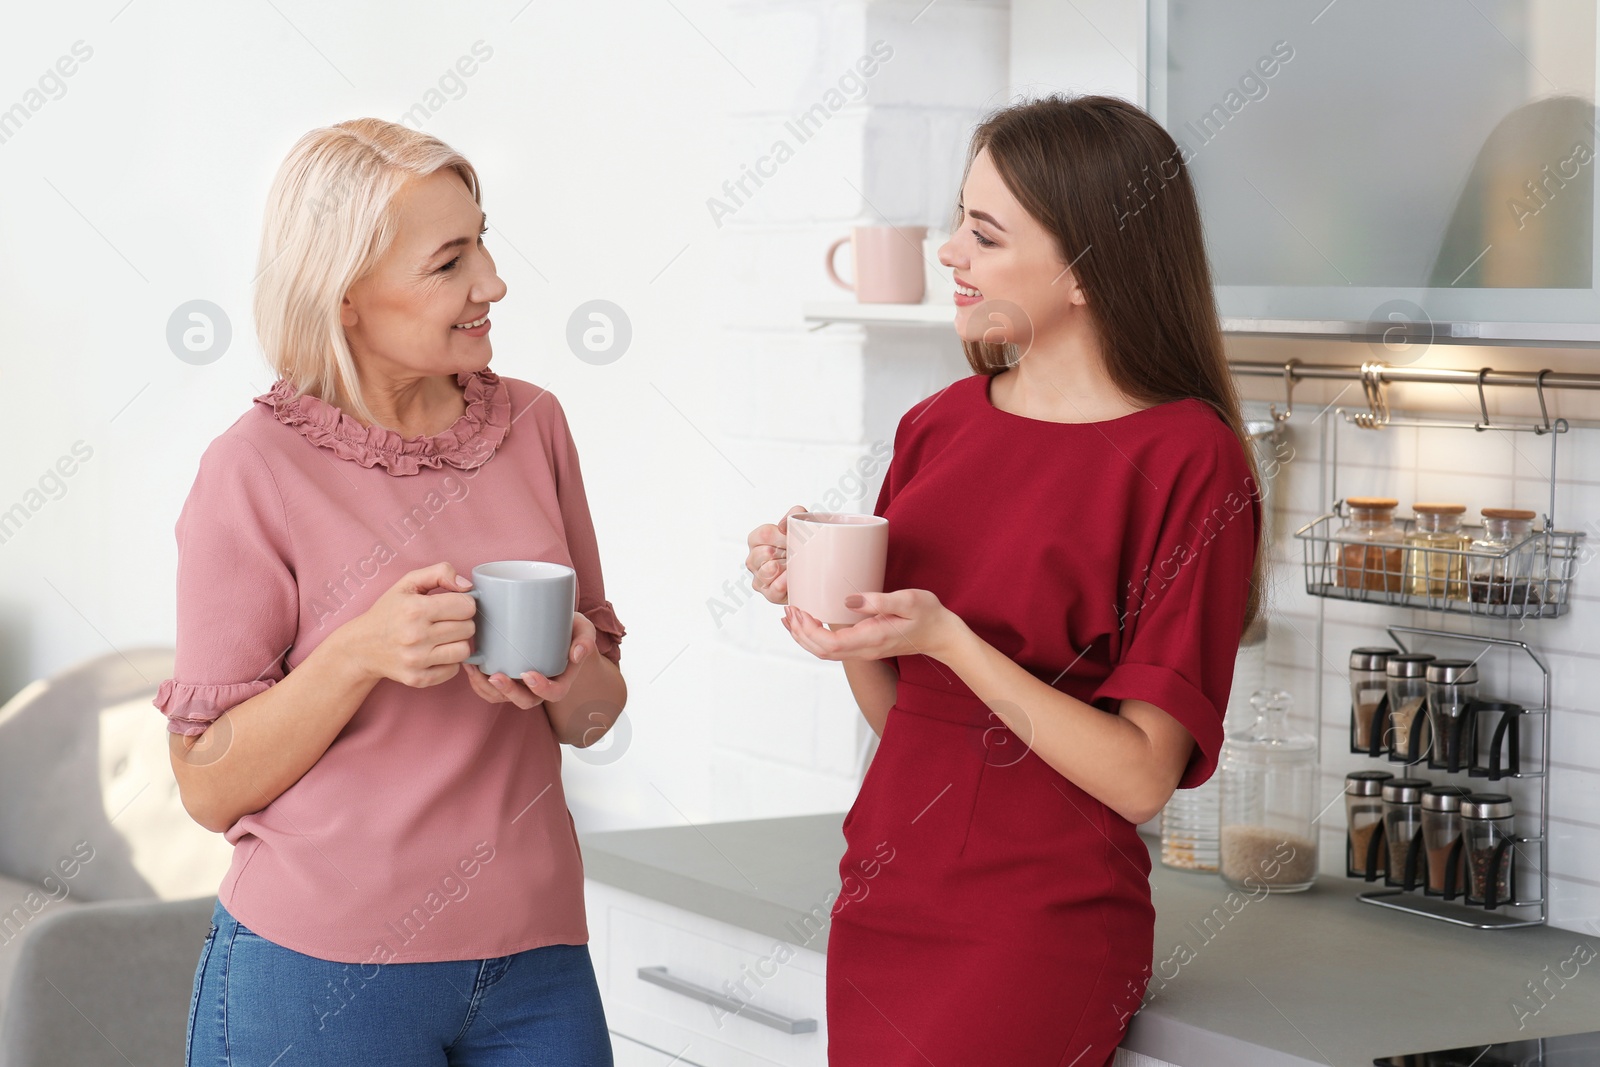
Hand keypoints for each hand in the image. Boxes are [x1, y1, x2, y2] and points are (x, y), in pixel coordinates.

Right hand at [341, 562, 476, 687]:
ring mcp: (416, 660)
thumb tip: (466, 586)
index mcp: (415, 609)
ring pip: (464, 651)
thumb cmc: (389, 612)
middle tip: (445, 621)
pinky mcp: (417, 679)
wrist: (361, 647)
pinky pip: (453, 670)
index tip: (453, 605)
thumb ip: (440, 572)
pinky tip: (435, 653)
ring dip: (457, 643)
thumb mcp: (408, 583)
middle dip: (461, 622)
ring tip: (442, 637)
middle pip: (468, 628)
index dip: (463, 603)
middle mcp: (415, 636)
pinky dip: (449, 662)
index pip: (467, 606)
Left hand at [462, 611, 597, 708]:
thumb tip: (577, 653)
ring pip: (503, 698)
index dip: (542, 690)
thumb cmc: (570, 630)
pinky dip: (478, 682)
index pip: (554, 694)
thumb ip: (585, 639)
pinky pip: (490, 690)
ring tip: (475, 670)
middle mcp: (539, 687)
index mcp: (560, 680)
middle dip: (509, 692)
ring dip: (487, 689)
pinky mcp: (506, 678)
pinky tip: (471, 664)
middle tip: (496, 677)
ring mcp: (521, 685)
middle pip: (525, 701)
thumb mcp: (583, 630)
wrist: (556, 629)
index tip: (529, 675)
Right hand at [745, 505, 806, 604]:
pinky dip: (782, 584)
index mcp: (757, 540)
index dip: (780, 536)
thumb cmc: (803, 547)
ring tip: (794, 566)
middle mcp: (754, 559)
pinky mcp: (769, 594)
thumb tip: (784, 524)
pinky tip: (789, 579)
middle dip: (783, 552)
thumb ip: (794, 515)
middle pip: (763, 553)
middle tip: (796, 553)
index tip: (791, 538)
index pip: (763, 534)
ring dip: (783, 568)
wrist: (817, 570)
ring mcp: (759, 578)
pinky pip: (772, 591)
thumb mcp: (801, 526)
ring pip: (765, 572)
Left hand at [781, 589, 965, 663]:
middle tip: (789, 609)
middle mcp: (864, 650)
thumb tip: (849, 601)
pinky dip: (815, 637)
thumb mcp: (908, 601)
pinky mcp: (864, 646)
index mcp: (871, 639)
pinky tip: (809, 623)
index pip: (830, 643)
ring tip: (790, 616)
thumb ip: (878, 601)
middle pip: (821, 651)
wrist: (942, 636)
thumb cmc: (928, 615)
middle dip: (800, 633)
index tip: (798, 609)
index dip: (808, 630)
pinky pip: (833, 647)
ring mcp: (863, 651)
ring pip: (825, 652)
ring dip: (804, 636)